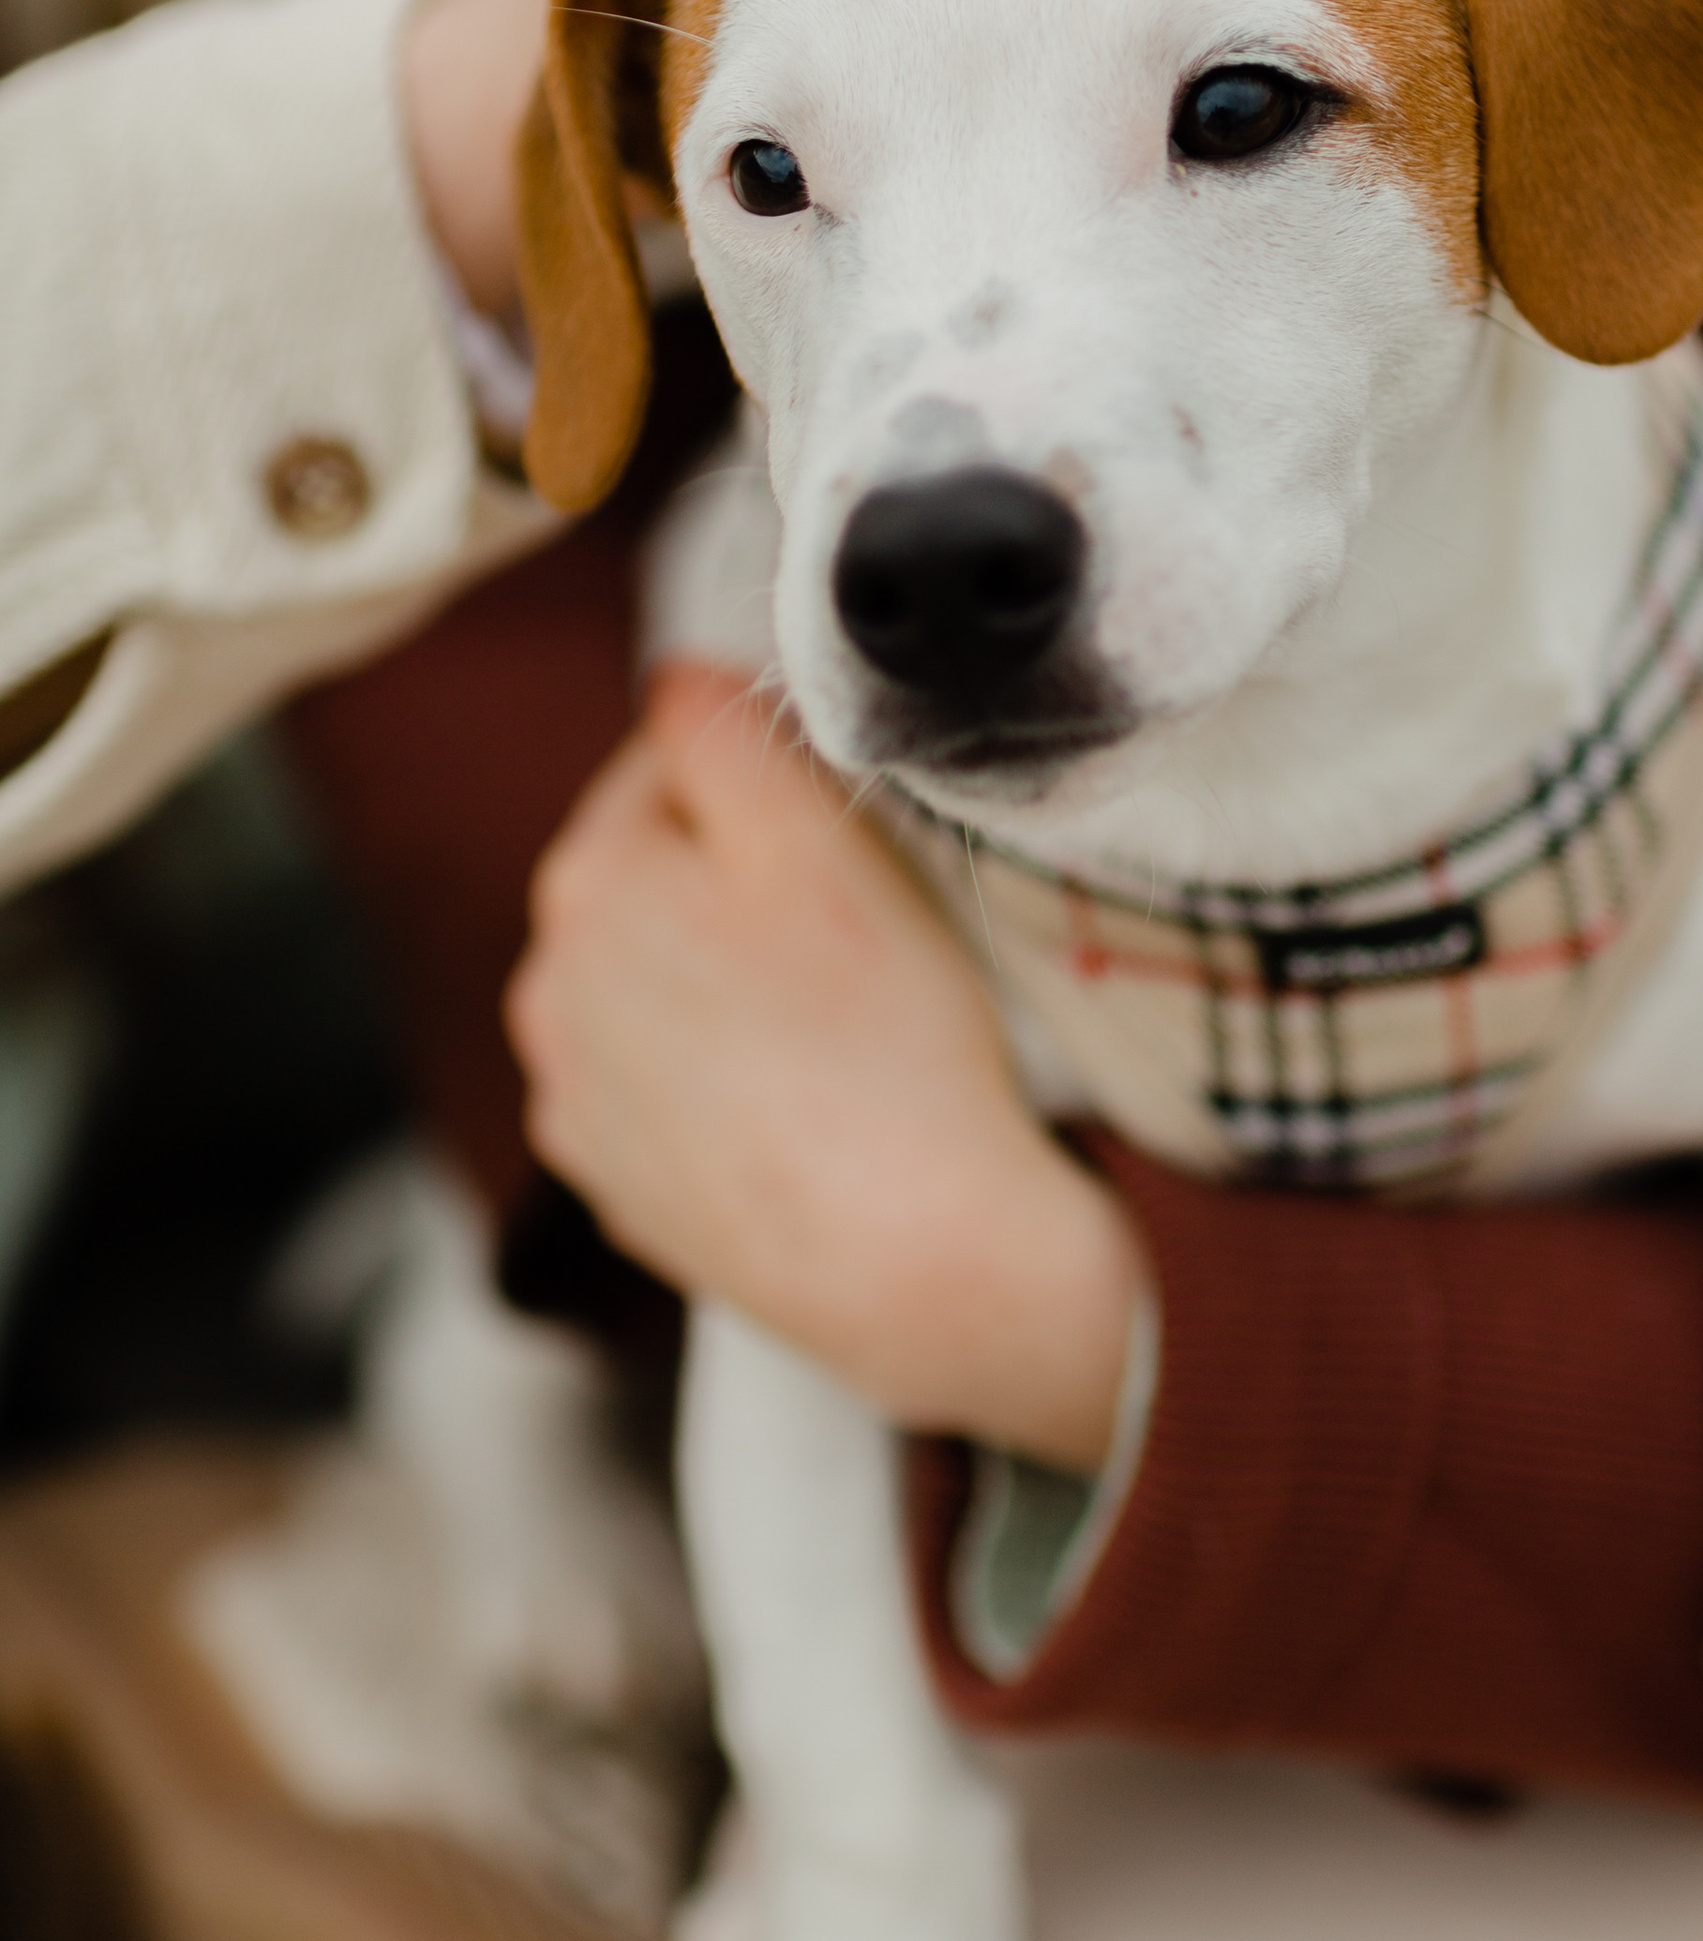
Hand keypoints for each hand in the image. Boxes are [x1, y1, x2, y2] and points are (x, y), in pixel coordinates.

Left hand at [505, 663, 1142, 1474]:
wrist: (913, 1257)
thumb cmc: (882, 1042)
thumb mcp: (816, 836)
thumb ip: (726, 730)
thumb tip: (677, 682)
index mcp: (588, 882)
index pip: (667, 766)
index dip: (768, 787)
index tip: (844, 838)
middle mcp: (552, 991)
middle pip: (658, 881)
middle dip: (741, 889)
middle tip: (855, 934)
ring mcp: (579, 1102)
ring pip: (663, 988)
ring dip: (730, 986)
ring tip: (837, 1028)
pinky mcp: (624, 1189)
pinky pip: (675, 1091)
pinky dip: (729, 1084)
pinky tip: (805, 1104)